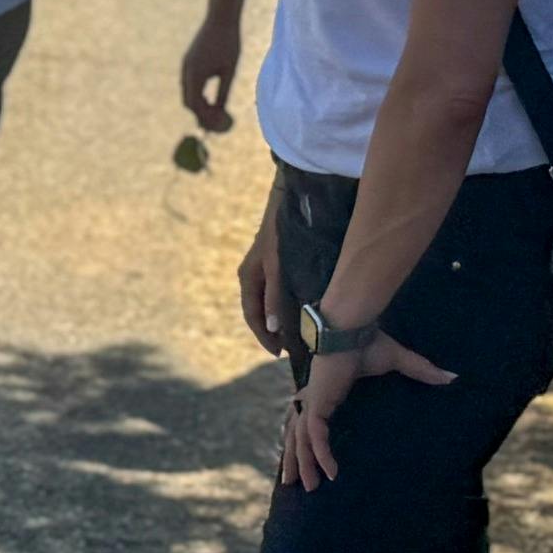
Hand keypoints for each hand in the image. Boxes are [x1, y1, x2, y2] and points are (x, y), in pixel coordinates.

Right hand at [179, 9, 242, 132]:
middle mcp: (187, 70)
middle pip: (188, 100)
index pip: (194, 104)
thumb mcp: (229, 70)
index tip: (216, 125)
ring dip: (198, 103)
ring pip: (187, 92)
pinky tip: (209, 96)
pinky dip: (196, 93)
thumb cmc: (229, 43)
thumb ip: (224, 91)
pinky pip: (188, 83)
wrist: (220, 17)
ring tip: (213, 111)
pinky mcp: (188, 60)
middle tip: (213, 123)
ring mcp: (186, 64)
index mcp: (196, 74)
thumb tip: (221, 111)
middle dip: (199, 113)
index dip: (204, 117)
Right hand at [237, 191, 291, 357]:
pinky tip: (305, 309)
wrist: (292, 197)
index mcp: (247, 277)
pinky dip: (290, 304)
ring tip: (302, 334)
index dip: (264, 338)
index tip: (280, 355)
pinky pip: (282, 290)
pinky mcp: (279, 261)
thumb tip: (272, 329)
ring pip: (272, 301)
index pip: (252, 316)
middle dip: (274, 332)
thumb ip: (275, 296)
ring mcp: (266, 268)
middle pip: (261, 311)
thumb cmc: (282, 232)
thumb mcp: (278, 265)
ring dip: (284, 319)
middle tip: (294, 350)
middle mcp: (254, 274)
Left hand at [282, 328, 456, 488]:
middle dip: (296, 459)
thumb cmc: (369, 339)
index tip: (308, 456)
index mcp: (324, 389)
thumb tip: (453, 376)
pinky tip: (331, 473)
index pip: (307, 417)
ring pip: (301, 438)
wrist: (352, 324)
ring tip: (312, 488)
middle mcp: (314, 396)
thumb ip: (421, 371)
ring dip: (305, 463)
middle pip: (296, 433)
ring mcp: (314, 399)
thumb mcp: (397, 361)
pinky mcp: (318, 401)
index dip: (306, 437)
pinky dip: (321, 454)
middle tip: (298, 485)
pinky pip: (316, 435)